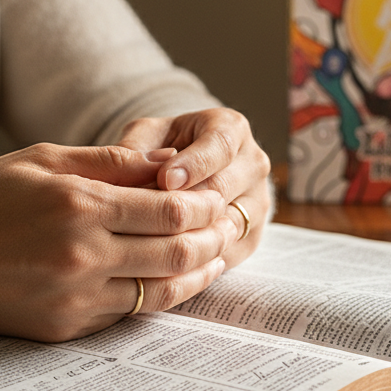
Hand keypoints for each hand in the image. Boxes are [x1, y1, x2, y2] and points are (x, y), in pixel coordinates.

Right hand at [0, 144, 236, 341]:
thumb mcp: (43, 159)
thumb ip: (112, 161)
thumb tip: (169, 161)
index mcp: (78, 205)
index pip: (170, 209)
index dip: (204, 204)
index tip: (217, 196)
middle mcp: (82, 254)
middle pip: (176, 251)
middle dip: (212, 237)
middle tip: (229, 225)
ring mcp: (74, 297)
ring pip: (161, 289)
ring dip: (197, 272)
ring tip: (214, 255)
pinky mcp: (65, 327)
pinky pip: (128, 313)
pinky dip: (159, 295)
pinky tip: (172, 280)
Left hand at [115, 108, 271, 269]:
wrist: (185, 175)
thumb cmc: (160, 151)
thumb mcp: (144, 138)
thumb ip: (135, 149)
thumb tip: (133, 171)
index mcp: (231, 129)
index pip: (221, 146)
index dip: (193, 164)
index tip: (164, 180)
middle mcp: (253, 164)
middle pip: (223, 189)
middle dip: (185, 205)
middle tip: (146, 218)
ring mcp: (258, 203)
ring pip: (227, 225)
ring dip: (188, 236)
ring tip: (149, 243)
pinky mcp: (252, 236)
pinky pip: (226, 252)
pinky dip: (196, 260)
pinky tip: (163, 262)